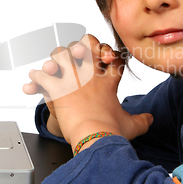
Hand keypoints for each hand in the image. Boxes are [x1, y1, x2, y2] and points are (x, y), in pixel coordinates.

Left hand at [24, 35, 152, 149]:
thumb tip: (151, 119)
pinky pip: (41, 76)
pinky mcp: (57, 88)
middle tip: (75, 56)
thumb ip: (143, 120)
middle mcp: (89, 76)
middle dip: (78, 48)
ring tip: (50, 69)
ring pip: (60, 55)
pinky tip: (31, 87)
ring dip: (54, 61)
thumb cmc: (112, 132)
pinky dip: (35, 81)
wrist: (96, 137)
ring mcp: (73, 80)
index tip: (106, 61)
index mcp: (108, 82)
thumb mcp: (132, 125)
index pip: (114, 57)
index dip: (110, 54)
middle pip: (84, 46)